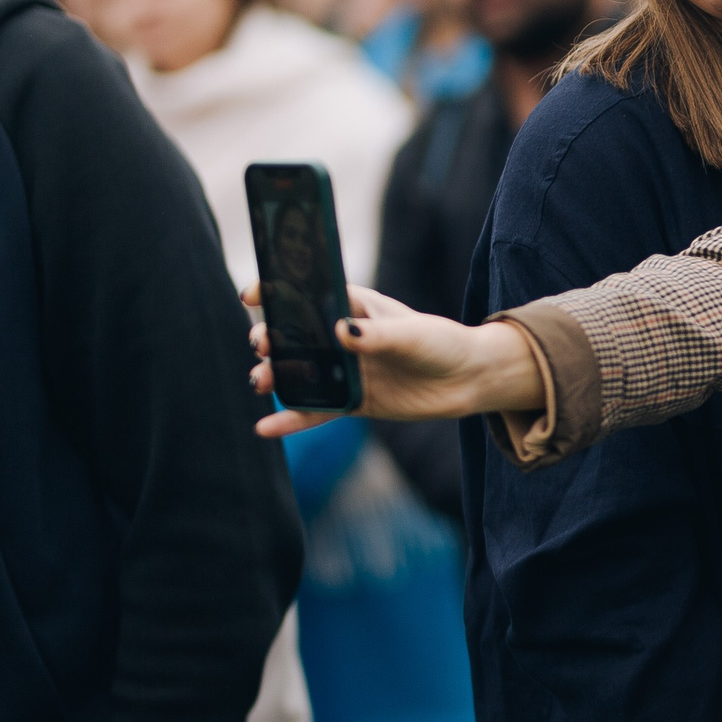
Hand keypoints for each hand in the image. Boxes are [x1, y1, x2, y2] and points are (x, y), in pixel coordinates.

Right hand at [244, 283, 545, 437]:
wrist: (469, 381)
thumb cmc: (444, 344)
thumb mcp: (412, 335)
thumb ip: (376, 336)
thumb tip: (341, 333)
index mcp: (356, 308)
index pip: (310, 294)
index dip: (280, 293)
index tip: (252, 295)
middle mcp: (344, 338)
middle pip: (297, 336)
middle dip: (272, 339)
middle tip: (262, 346)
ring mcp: (346, 370)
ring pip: (301, 373)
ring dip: (276, 376)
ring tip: (260, 381)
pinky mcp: (353, 401)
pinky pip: (317, 411)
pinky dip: (292, 420)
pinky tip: (266, 427)